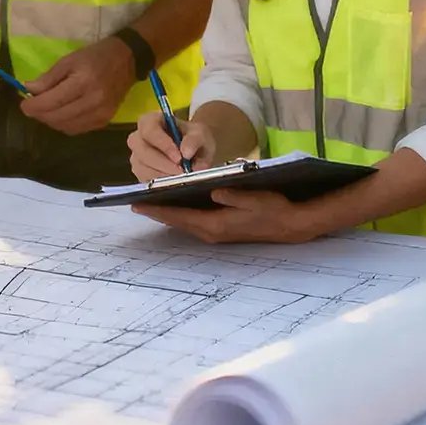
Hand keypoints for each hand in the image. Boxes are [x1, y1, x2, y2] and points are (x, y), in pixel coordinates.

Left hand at [20, 38, 134, 134]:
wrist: (127, 60)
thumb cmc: (95, 56)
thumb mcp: (69, 60)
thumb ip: (48, 78)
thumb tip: (28, 90)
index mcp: (83, 82)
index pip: (52, 102)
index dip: (34, 106)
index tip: (23, 105)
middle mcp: (94, 101)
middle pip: (57, 117)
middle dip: (40, 114)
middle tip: (32, 107)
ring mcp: (101, 114)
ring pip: (66, 127)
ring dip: (51, 121)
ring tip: (45, 109)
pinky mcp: (105, 121)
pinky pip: (77, 130)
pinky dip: (64, 124)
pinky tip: (61, 114)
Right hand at [128, 113, 217, 180]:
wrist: (194, 150)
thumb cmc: (193, 138)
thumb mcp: (200, 134)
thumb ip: (195, 139)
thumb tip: (186, 152)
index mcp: (150, 121)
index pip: (149, 131)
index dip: (162, 144)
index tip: (179, 157)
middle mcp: (138, 138)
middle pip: (142, 151)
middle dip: (163, 163)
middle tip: (182, 172)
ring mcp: (137, 156)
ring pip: (142, 168)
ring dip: (163, 176)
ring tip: (182, 178)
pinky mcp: (140, 172)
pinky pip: (145, 180)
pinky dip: (161, 184)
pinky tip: (175, 183)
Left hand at [134, 189, 328, 244]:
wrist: (290, 223)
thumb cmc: (273, 207)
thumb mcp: (254, 197)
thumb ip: (233, 195)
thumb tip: (214, 191)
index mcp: (215, 224)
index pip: (179, 216)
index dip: (157, 209)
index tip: (137, 204)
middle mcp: (211, 232)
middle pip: (177, 221)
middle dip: (157, 212)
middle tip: (135, 203)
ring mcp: (216, 233)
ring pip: (184, 223)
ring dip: (167, 214)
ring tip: (148, 203)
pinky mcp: (221, 230)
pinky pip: (193, 223)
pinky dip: (180, 215)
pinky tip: (174, 205)